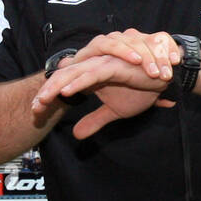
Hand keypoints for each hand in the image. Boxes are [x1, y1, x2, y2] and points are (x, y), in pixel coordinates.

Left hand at [34, 29, 181, 139]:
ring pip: (73, 75)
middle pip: (63, 77)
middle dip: (46, 92)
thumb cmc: (142, 89)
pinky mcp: (114, 66)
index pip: (63, 84)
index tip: (35, 112)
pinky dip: (79, 82)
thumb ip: (94, 120)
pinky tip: (67, 91)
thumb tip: (77, 135)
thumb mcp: (114, 111)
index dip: (48, 97)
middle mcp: (93, 67)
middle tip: (33, 108)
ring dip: (57, 88)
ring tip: (42, 100)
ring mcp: (102, 65)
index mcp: (90, 75)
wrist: (167, 81)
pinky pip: (93, 74)